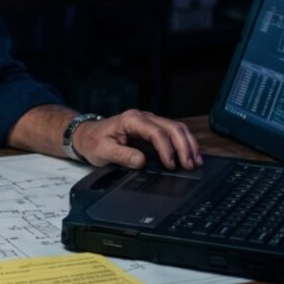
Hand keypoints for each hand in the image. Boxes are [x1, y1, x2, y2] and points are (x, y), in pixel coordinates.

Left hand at [72, 110, 202, 170]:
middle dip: (184, 146)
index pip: (156, 132)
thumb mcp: (102, 150)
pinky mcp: (153, 130)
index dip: (166, 149)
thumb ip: (121, 155)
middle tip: (190, 165)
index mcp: (131, 120)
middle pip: (172, 127)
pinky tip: (190, 155)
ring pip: (176, 128)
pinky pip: (173, 134)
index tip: (171, 164)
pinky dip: (184, 144)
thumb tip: (141, 161)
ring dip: (188, 144)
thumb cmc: (94, 141)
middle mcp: (143, 118)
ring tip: (195, 162)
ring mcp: (149, 123)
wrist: (87, 135)